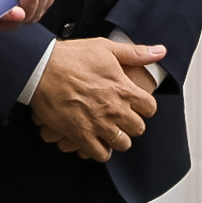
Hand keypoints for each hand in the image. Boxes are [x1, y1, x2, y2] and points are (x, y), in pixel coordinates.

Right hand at [29, 37, 163, 161]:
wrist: (41, 69)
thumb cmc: (71, 57)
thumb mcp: (106, 48)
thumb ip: (135, 53)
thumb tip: (160, 51)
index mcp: (123, 89)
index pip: (149, 108)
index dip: (144, 106)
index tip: (136, 104)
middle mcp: (114, 110)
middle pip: (138, 128)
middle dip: (131, 123)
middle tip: (121, 117)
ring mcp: (98, 125)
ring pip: (122, 143)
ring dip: (118, 138)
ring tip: (109, 130)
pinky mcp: (81, 135)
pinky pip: (100, 154)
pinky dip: (101, 150)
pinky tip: (96, 141)